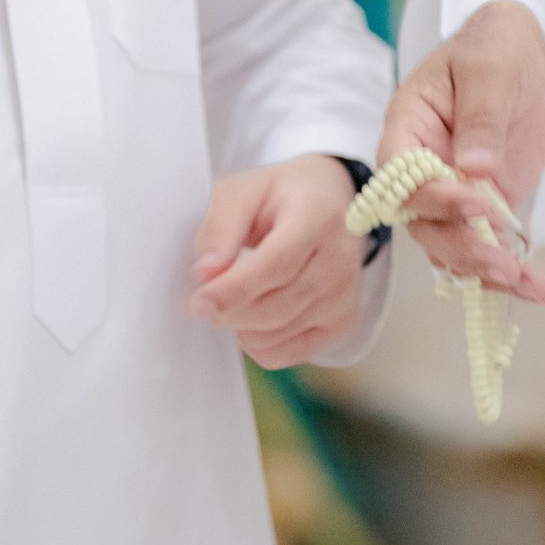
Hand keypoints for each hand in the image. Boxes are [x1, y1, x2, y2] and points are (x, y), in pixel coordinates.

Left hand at [185, 155, 372, 368]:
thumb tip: (205, 274)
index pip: (276, 265)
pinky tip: (250, 323)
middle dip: (230, 312)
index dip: (234, 289)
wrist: (330, 200)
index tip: (198, 302)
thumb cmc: (279, 196)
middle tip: (200, 304)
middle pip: (277, 306)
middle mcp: (340, 259)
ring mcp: (346, 294)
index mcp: (316, 217)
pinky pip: (295, 352)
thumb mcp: (243, 191)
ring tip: (228, 303)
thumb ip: (220, 227)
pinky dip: (262, 346)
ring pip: (282, 333)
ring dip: (242, 328)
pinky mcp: (344, 320)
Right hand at [379, 1, 544, 304]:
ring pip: (452, 246)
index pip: (400, 174)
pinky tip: (542, 291)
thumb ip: (480, 114)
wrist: (522, 54)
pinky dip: (512, 273)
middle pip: (423, 222)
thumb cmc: (494, 48)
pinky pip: (487, 247)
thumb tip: (474, 167)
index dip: (431, 196)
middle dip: (461, 246)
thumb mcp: (489, 69)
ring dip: (485, 271)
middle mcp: (422, 168)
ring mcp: (453, 192)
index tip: (476, 202)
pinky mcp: (485, 208)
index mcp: (407, 128)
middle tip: (502, 261)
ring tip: (528, 284)